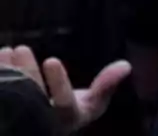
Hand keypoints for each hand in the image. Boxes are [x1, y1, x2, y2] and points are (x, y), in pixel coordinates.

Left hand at [0, 45, 130, 132]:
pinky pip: (2, 97)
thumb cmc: (71, 113)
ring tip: (6, 50)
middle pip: (33, 97)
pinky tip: (0, 57)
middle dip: (26, 72)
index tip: (52, 60)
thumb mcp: (92, 103)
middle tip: (21, 48)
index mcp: (67, 116)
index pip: (62, 100)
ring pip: (12, 97)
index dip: (57, 82)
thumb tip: (125, 65)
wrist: (43, 129)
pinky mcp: (9, 114)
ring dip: (7, 72)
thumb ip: (106, 85)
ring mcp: (23, 118)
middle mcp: (43, 119)